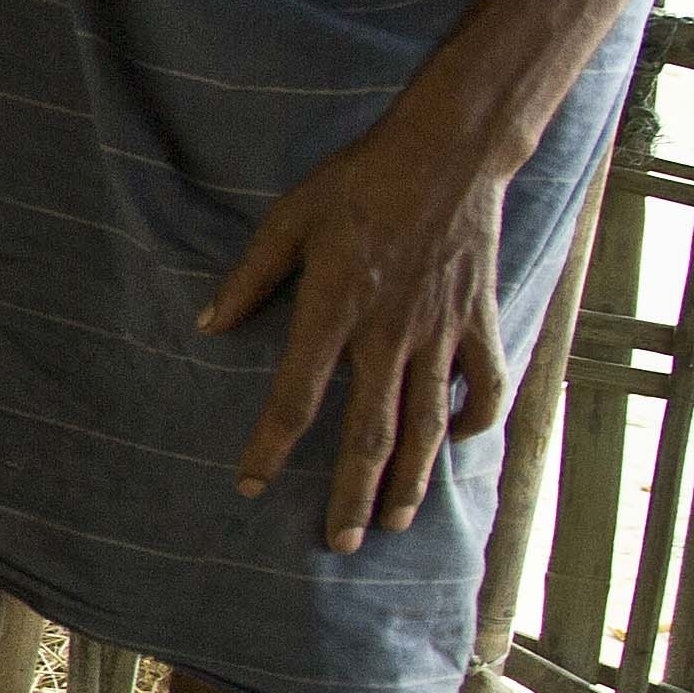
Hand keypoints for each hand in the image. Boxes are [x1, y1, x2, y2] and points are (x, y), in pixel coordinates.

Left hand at [199, 119, 515, 550]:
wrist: (448, 150)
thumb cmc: (359, 182)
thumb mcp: (289, 218)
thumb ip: (249, 277)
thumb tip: (208, 326)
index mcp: (333, 310)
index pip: (294, 398)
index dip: (269, 448)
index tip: (249, 485)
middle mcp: (388, 334)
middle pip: (368, 435)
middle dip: (352, 496)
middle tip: (340, 542)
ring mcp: (440, 332)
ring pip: (426, 425)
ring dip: (410, 479)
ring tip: (395, 522)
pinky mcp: (479, 321)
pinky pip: (485, 385)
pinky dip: (475, 419)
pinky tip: (458, 444)